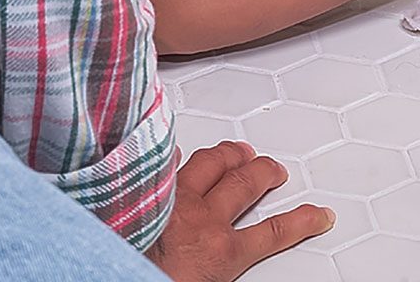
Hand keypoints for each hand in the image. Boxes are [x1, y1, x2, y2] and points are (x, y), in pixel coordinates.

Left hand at [147, 141, 333, 280]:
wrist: (100, 274)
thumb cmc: (151, 280)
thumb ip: (214, 270)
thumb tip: (214, 268)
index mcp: (219, 254)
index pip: (273, 233)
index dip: (300, 221)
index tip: (318, 213)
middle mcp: (202, 220)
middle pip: (246, 185)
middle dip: (265, 173)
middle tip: (274, 170)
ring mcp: (173, 200)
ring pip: (211, 164)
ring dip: (229, 155)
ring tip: (239, 150)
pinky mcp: (143, 191)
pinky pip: (164, 166)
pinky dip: (173, 158)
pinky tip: (176, 151)